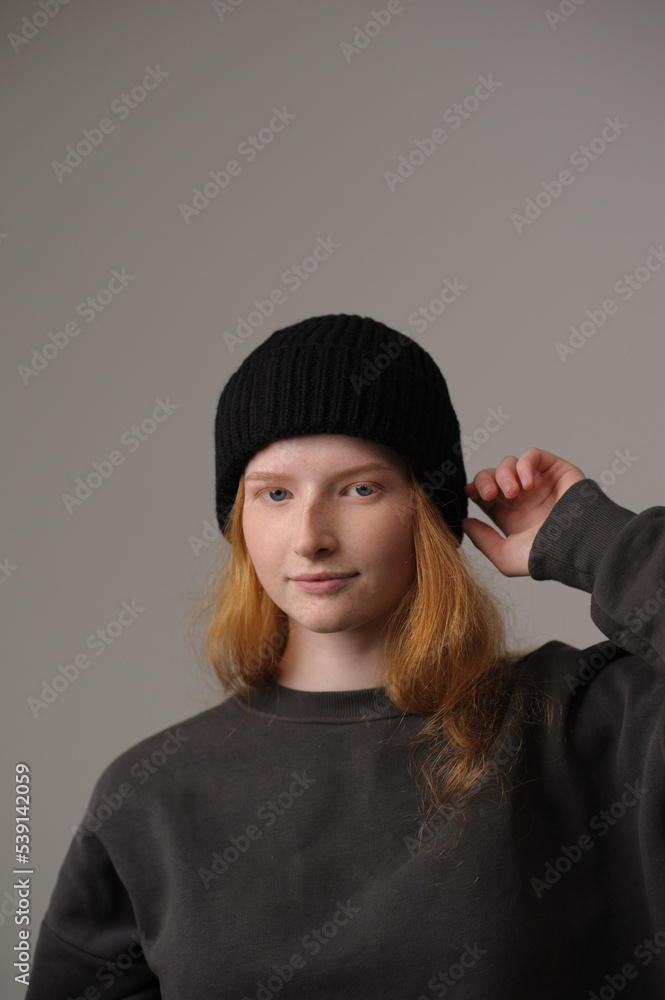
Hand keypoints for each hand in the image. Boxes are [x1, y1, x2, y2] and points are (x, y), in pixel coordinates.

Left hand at [461, 447, 584, 576]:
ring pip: (510, 463)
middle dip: (485, 480)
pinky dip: (525, 464)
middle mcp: (525, 498)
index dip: (475, 489)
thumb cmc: (546, 555)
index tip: (470, 493)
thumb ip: (482, 540)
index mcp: (512, 516)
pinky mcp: (556, 470)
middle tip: (489, 493)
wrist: (577, 543)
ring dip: (504, 473)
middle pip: (494, 475)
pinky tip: (527, 482)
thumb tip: (464, 522)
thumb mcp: (504, 556)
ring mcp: (541, 483)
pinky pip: (533, 455)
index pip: (485, 494)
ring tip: (513, 491)